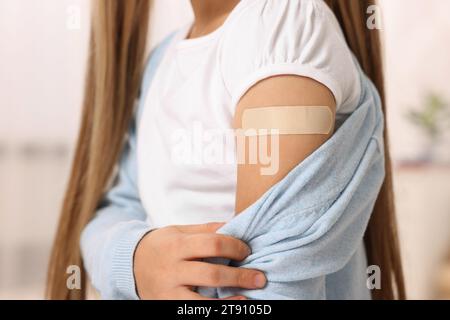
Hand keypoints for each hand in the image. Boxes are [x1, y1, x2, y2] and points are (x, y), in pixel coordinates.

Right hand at [134, 222, 265, 299]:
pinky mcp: (167, 305)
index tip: (247, 251)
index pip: (212, 243)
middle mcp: (172, 269)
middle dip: (240, 276)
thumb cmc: (161, 245)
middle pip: (212, 273)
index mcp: (177, 245)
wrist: (129, 265)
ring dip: (230, 302)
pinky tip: (229, 308)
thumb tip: (235, 223)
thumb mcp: (179, 231)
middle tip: (260, 277)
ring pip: (202, 300)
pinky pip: (193, 311)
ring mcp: (168, 291)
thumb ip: (206, 229)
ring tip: (250, 299)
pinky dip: (213, 311)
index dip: (234, 246)